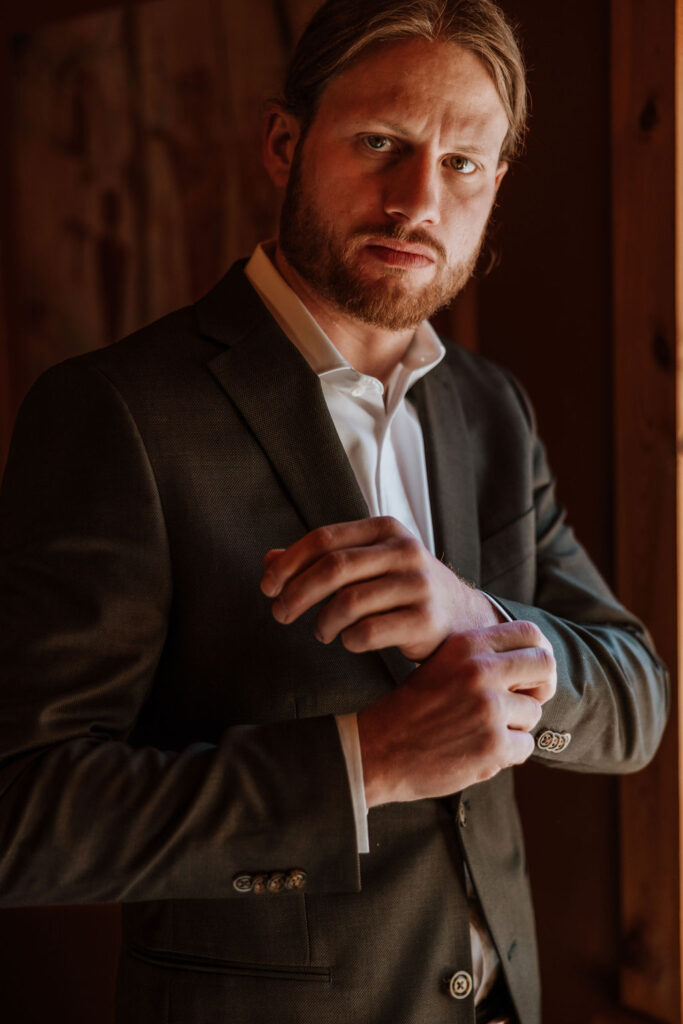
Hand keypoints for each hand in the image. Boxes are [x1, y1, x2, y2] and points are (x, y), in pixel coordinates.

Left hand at [260, 516, 501, 660]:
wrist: (462, 617)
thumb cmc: (401, 589)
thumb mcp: (366, 565)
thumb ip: (319, 560)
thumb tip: (268, 561)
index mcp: (385, 530)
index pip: (324, 539)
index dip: (288, 564)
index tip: (267, 587)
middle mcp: (405, 551)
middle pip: (333, 568)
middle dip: (296, 594)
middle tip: (280, 614)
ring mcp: (419, 585)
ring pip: (348, 602)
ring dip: (322, 622)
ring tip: (321, 632)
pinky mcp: (426, 621)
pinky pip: (370, 632)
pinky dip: (349, 640)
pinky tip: (349, 642)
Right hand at [357, 620, 556, 806]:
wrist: (380, 749)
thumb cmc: (413, 709)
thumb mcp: (442, 665)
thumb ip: (481, 658)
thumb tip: (533, 661)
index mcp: (466, 645)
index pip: (529, 633)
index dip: (534, 654)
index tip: (526, 674)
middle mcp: (480, 670)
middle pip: (545, 665)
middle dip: (538, 687)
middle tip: (521, 703)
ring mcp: (488, 708)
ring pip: (533, 712)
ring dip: (515, 727)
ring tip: (482, 732)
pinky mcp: (493, 745)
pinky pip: (526, 747)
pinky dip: (507, 754)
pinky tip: (477, 752)